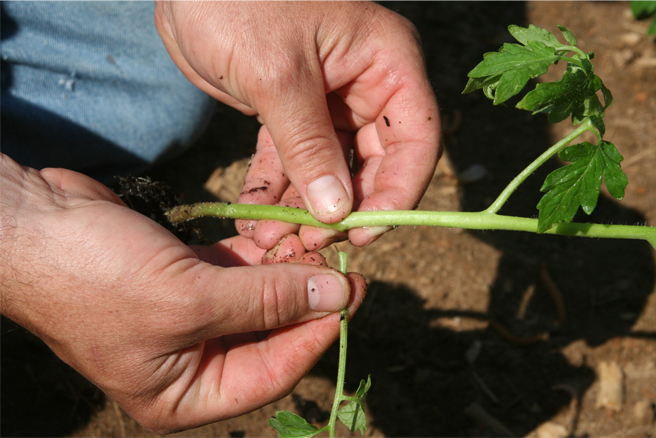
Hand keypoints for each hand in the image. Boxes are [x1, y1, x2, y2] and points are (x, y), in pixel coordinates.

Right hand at [0, 154, 365, 432]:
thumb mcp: (187, 299)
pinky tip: (286, 233)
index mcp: (183, 394)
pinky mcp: (185, 275)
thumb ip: (265, 299)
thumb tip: (335, 297)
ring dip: (288, 272)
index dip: (315, 337)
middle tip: (346, 268)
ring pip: (256, 298)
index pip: (271, 373)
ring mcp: (188, 315)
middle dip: (307, 301)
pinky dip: (260, 254)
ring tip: (323, 245)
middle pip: (269, 335)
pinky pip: (236, 270)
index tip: (352, 298)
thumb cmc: (95, 277)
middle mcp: (189, 361)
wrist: (30, 224)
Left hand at [155, 1, 440, 248]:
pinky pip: (293, 163)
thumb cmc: (238, 1)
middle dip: (343, 209)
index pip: (416, 141)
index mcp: (385, 63)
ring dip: (306, 210)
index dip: (397, 193)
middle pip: (374, 165)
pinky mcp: (291, 115)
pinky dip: (277, 192)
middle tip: (310, 244)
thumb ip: (308, 145)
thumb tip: (338, 212)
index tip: (366, 233)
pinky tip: (256, 219)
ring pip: (331, 171)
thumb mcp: (277, 75)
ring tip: (274, 240)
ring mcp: (328, 103)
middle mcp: (365, 86)